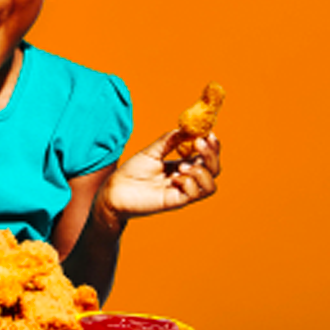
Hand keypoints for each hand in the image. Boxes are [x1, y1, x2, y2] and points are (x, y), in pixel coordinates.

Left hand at [95, 129, 220, 226]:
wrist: (115, 191)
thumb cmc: (131, 172)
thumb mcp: (151, 151)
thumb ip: (169, 140)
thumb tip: (187, 128)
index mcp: (183, 165)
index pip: (207, 157)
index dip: (212, 146)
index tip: (208, 134)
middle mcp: (186, 179)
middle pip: (214, 170)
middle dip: (211, 154)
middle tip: (198, 142)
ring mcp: (182, 191)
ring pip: (210, 185)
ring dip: (201, 172)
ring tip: (182, 167)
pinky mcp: (175, 201)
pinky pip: (195, 194)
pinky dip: (189, 183)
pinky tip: (174, 179)